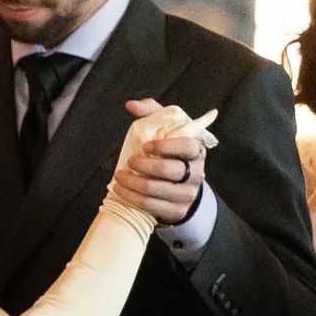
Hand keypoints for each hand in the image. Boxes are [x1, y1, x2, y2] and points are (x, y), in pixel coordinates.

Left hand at [110, 96, 213, 226]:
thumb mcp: (167, 130)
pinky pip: (151, 206)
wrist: (181, 186)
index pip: (187, 147)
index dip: (165, 146)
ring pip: (156, 190)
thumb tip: (131, 105)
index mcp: (196, 150)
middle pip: (169, 170)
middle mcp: (196, 173)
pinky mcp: (177, 210)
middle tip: (130, 161)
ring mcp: (187, 194)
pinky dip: (131, 198)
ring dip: (132, 183)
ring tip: (119, 176)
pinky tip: (120, 190)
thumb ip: (152, 113)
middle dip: (143, 166)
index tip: (145, 146)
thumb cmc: (171, 152)